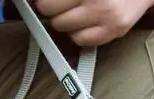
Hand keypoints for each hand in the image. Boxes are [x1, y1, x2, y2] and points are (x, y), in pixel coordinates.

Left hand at [34, 0, 153, 46]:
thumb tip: (39, 4)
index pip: (48, 0)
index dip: (44, 0)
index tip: (46, 1)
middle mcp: (97, 0)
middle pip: (50, 10)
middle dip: (51, 8)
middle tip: (60, 4)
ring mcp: (106, 17)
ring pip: (62, 27)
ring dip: (63, 20)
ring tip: (74, 11)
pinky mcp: (114, 32)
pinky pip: (80, 40)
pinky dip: (77, 33)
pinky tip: (84, 23)